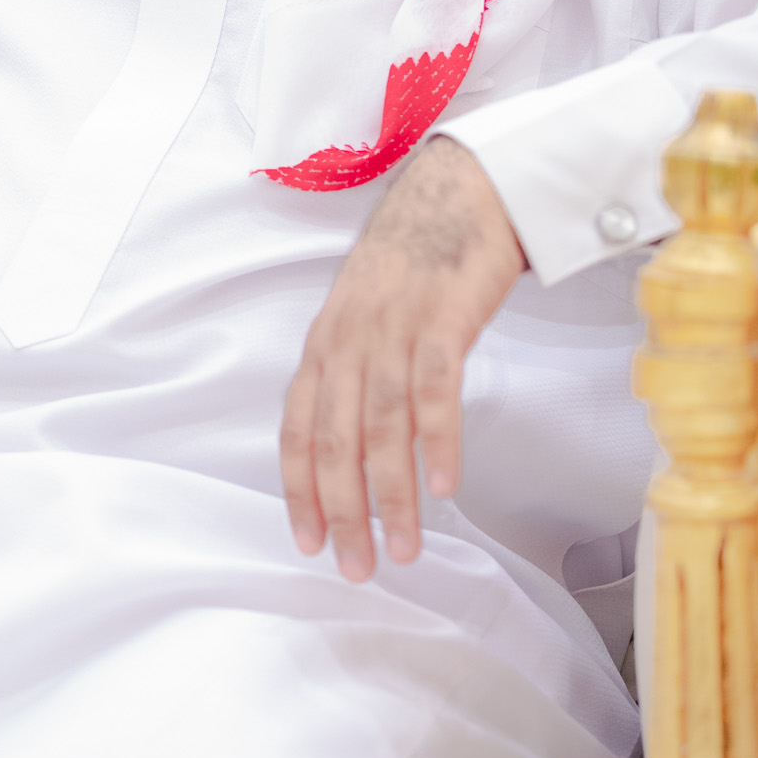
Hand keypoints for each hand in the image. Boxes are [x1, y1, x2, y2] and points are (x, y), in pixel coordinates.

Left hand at [280, 135, 523, 579]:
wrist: (460, 190)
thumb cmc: (417, 260)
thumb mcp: (366, 313)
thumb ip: (355, 370)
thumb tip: (355, 446)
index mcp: (324, 342)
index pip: (297, 427)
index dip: (299, 489)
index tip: (309, 542)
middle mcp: (347, 337)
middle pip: (334, 439)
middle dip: (343, 511)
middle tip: (357, 567)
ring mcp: (392, 326)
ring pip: (381, 425)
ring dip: (392, 494)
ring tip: (404, 549)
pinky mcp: (441, 317)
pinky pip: (432, 388)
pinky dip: (435, 439)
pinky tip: (444, 486)